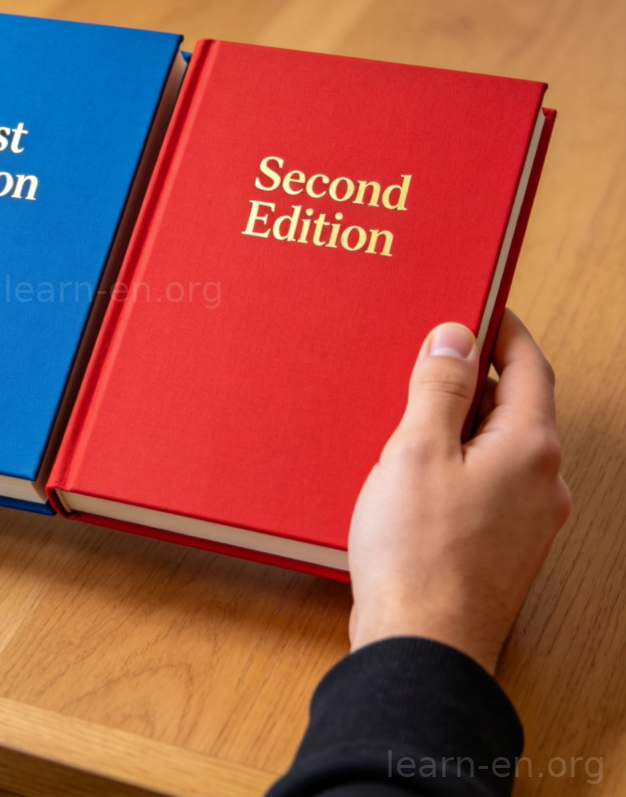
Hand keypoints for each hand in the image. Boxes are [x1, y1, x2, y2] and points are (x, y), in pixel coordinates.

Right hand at [347, 311, 570, 672]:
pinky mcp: (503, 545)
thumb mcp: (417, 450)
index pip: (529, 366)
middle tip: (427, 356)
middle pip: (516, 405)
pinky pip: (488, 481)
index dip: (502, 330)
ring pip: (500, 446)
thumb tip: (456, 338)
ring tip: (410, 411)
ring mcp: (527, 519)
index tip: (477, 306)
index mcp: (531, 448)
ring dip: (462, 420)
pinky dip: (459, 459)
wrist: (420, 646)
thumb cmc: (417, 552)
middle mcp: (542, 482)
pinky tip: (415, 468)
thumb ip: (440, 388)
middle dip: (474, 376)